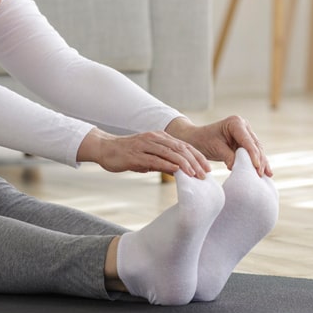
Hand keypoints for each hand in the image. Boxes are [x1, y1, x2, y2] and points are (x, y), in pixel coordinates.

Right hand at [76, 128, 210, 177]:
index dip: (197, 156)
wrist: (105, 149)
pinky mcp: (137, 155)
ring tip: (195, 175)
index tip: (207, 168)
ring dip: (185, 164)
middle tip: (205, 174)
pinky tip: (178, 172)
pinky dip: (169, 166)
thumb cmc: (127, 154)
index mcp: (160, 137)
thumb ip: (163, 162)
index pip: (184, 146)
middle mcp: (155, 138)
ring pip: (171, 153)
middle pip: (181, 148)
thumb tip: (178, 172)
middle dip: (195, 161)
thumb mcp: (148, 158)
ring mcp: (146, 145)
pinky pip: (156, 160)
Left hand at [165, 115, 271, 176]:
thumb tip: (238, 167)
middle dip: (259, 160)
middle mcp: (243, 126)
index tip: (257, 167)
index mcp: (235, 123)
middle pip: (255, 145)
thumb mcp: (215, 148)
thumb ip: (228, 156)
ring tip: (267, 175)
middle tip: (261, 174)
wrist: (197, 139)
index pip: (247, 141)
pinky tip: (266, 172)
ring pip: (257, 149)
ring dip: (262, 162)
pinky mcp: (245, 142)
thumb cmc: (203, 141)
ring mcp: (245, 133)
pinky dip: (258, 162)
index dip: (253, 155)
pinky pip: (253, 153)